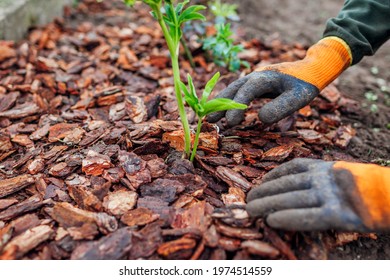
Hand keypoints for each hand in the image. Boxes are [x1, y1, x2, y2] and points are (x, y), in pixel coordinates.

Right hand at [208, 37, 351, 125]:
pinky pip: (239, 92)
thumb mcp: (298, 98)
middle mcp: (256, 76)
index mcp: (265, 77)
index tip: (231, 123)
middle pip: (233, 89)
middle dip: (220, 104)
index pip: (246, 92)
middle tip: (209, 120)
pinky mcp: (257, 84)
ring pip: (234, 90)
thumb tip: (260, 119)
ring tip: (211, 118)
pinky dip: (230, 101)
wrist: (312, 70)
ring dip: (222, 103)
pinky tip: (224, 112)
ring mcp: (255, 79)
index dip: (236, 107)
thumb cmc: (306, 84)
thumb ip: (280, 108)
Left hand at [246, 158, 389, 231]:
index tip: (259, 183)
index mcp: (326, 167)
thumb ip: (320, 177)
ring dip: (268, 204)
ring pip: (292, 199)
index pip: (291, 168)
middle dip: (264, 192)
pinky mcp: (339, 215)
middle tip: (247, 200)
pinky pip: (309, 217)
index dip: (272, 176)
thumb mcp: (341, 175)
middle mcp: (325, 178)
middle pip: (286, 184)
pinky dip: (289, 218)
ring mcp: (331, 195)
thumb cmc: (368, 189)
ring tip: (251, 210)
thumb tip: (292, 188)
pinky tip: (272, 221)